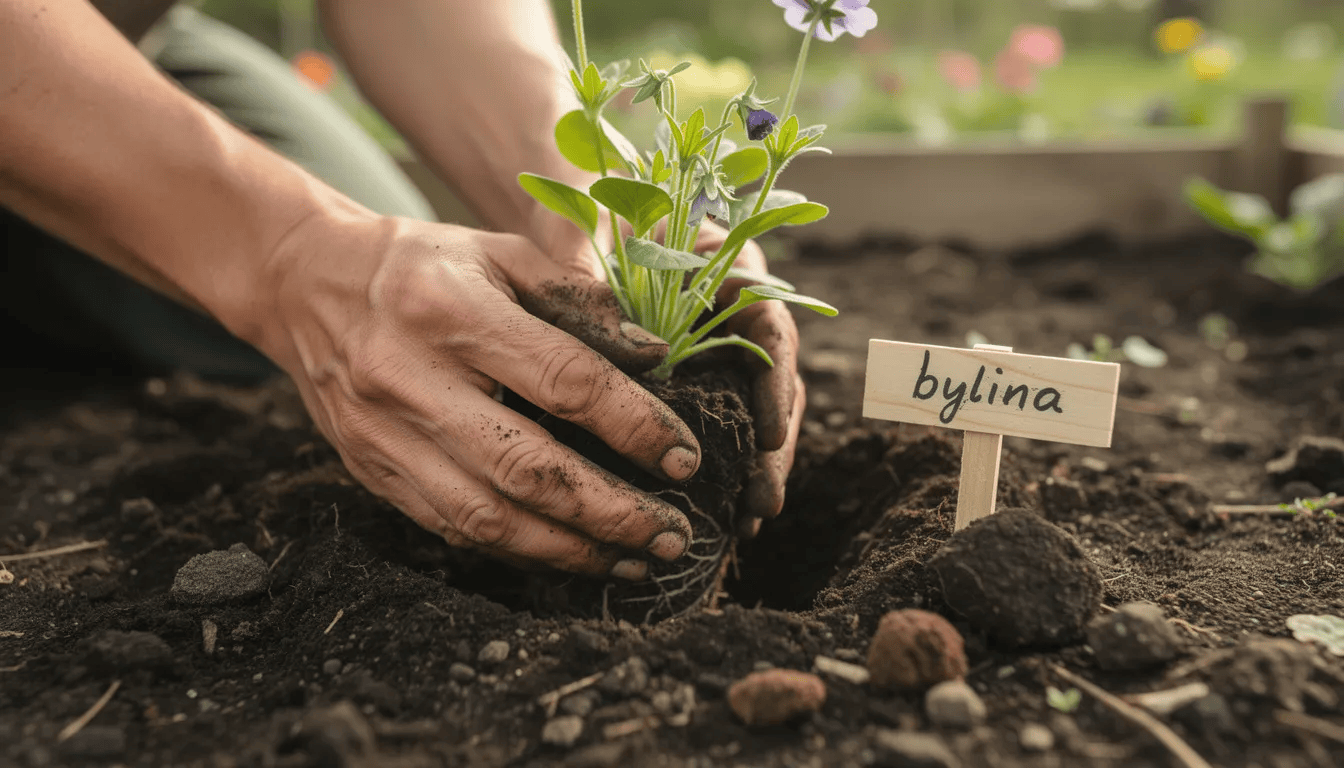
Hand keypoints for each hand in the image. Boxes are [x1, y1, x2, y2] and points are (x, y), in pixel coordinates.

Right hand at [260, 213, 701, 579]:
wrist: (302, 283)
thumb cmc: (420, 263)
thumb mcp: (499, 251)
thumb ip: (575, 296)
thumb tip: (653, 354)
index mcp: (451, 312)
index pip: (563, 382)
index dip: (634, 426)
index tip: (685, 457)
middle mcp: (412, 380)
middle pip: (528, 468)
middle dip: (612, 511)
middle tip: (674, 534)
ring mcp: (385, 436)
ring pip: (489, 517)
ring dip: (572, 549)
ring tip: (634, 558)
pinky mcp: (371, 471)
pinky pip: (452, 529)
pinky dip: (518, 552)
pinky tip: (568, 555)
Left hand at [532, 213, 803, 537]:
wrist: (570, 219)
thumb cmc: (584, 216)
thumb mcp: (586, 234)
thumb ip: (598, 272)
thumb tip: (625, 339)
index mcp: (727, 264)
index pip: (769, 324)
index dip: (775, 382)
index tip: (771, 431)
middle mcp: (734, 308)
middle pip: (773, 380)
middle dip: (772, 446)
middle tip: (762, 501)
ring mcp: (720, 346)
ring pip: (753, 410)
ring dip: (754, 466)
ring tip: (745, 521)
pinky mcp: (699, 378)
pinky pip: (721, 423)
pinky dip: (724, 465)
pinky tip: (722, 512)